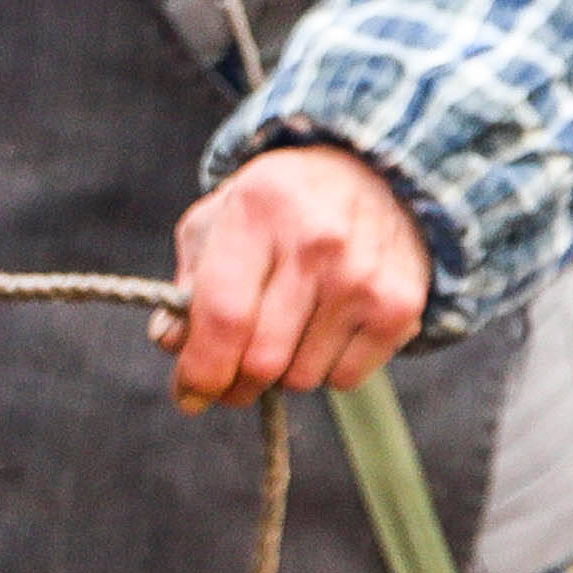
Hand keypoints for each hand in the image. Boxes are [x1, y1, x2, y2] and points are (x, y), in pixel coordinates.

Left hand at [156, 145, 429, 410]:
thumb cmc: (276, 210)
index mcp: (258, 210)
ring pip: (302, 376)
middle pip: (263, 358)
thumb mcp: (218, 222)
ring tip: (284, 332)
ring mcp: (362, 276)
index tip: (188, 393)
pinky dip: (325, 369)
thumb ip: (185, 285)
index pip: (225, 315)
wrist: (373, 179)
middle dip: (235, 384)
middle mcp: (316, 241)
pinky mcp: (399, 307)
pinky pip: (344, 379)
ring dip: (281, 373)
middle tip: (228, 381)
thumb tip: (173, 346)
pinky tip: (324, 329)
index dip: (201, 369)